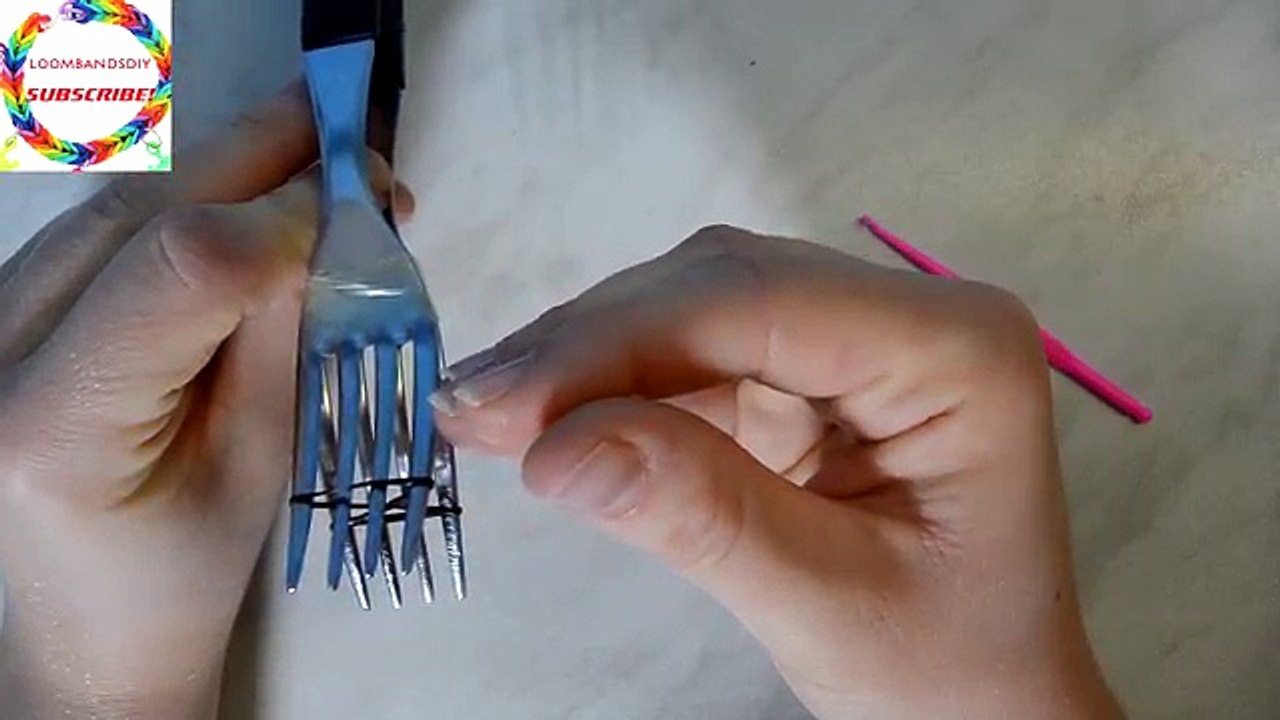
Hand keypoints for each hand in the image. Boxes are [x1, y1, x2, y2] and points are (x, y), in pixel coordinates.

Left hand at [0, 84, 411, 718]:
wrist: (84, 621)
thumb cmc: (185, 571)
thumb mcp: (260, 463)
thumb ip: (286, 333)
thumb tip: (333, 216)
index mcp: (58, 425)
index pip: (180, 269)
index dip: (283, 215)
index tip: (370, 202)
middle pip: (138, 211)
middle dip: (261, 153)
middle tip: (356, 123)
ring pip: (118, 201)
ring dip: (229, 164)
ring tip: (319, 153)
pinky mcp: (1, 304)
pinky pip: (102, 223)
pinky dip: (189, 193)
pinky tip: (249, 191)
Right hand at [436, 226, 1122, 718]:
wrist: (985, 705)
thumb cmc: (943, 669)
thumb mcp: (827, 604)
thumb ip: (701, 515)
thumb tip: (553, 448)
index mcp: (954, 350)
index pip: (762, 304)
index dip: (621, 343)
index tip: (506, 404)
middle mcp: (909, 316)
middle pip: (723, 288)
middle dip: (591, 346)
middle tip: (470, 406)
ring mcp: (857, 339)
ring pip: (695, 309)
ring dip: (588, 359)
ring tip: (488, 413)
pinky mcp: (807, 376)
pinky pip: (695, 357)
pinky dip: (616, 389)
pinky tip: (549, 420)